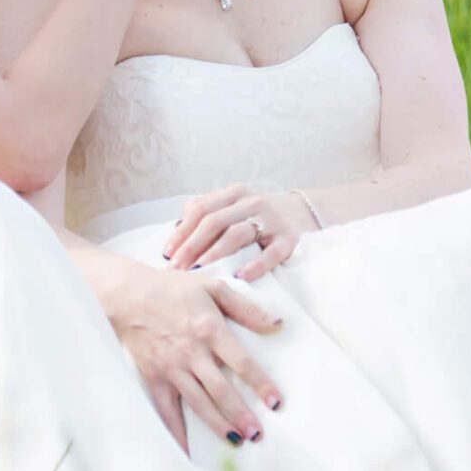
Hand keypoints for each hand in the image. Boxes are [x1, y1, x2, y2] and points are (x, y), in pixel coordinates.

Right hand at [97, 258, 284, 451]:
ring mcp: (171, 368)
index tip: (275, 402)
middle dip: (241, 414)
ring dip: (218, 425)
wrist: (130, 296)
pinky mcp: (154, 378)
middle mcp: (191, 353)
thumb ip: (246, 308)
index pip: (240, 362)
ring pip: (198, 403)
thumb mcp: (213, 288)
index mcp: (209, 329)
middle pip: (220, 390)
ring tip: (237, 442)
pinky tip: (188, 451)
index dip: (260, 383)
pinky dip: (177, 433)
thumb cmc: (174, 289)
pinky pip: (166, 411)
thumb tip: (277, 324)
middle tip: (258, 434)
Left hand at [168, 182, 309, 280]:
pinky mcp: (288, 239)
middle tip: (177, 268)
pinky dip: (255, 266)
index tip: (167, 253)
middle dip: (191, 246)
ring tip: (200, 270)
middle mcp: (251, 203)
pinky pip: (270, 254)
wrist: (303, 215)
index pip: (200, 209)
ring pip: (237, 234)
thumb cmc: (257, 218)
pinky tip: (240, 277)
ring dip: (215, 253)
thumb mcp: (232, 208)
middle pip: (214, 221)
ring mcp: (271, 220)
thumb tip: (175, 236)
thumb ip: (206, 214)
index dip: (181, 232)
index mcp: (233, 194)